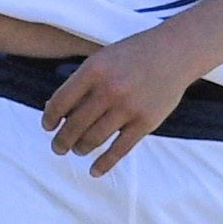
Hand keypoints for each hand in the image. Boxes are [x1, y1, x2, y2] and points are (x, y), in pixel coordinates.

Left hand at [40, 28, 200, 175]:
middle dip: (62, 141)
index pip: (61, 101)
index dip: (50, 118)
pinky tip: (94, 170)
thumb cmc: (134, 54)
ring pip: (94, 139)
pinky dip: (104, 163)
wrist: (175, 52)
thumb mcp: (103, 58)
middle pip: (75, 125)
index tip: (48, 127)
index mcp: (94, 70)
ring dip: (80, 149)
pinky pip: (119, 150)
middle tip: (58, 147)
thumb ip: (81, 81)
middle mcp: (109, 89)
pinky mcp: (145, 122)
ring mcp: (128, 108)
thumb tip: (53, 110)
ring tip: (77, 150)